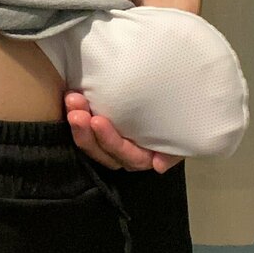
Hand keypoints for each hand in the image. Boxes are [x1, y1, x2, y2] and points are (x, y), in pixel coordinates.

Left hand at [64, 92, 184, 172]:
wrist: (173, 86)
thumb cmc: (180, 105)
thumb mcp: (184, 126)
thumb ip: (174, 149)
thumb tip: (158, 166)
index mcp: (145, 155)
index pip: (126, 155)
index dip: (110, 141)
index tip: (97, 120)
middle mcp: (124, 152)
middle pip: (102, 152)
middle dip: (87, 134)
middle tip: (77, 111)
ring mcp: (108, 139)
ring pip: (89, 141)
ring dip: (77, 124)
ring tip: (71, 100)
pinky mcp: (96, 125)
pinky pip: (83, 126)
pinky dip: (75, 112)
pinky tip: (69, 96)